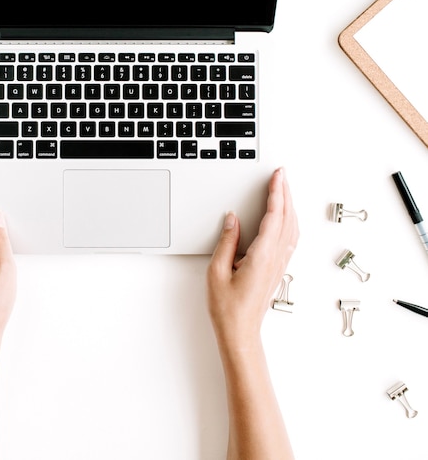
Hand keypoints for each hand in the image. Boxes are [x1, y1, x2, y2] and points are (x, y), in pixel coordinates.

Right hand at [207, 167, 298, 352]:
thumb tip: (232, 219)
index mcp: (262, 256)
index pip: (273, 216)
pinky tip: (285, 216)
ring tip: (283, 189)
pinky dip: (290, 220)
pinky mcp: (278, 268)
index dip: (276, 193)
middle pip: (287, 218)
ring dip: (289, 205)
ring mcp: (280, 264)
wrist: (241, 332)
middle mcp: (276, 258)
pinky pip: (290, 238)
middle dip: (285, 192)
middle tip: (281, 174)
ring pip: (292, 227)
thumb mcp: (216, 271)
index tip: (277, 176)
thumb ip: (226, 242)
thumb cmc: (227, 307)